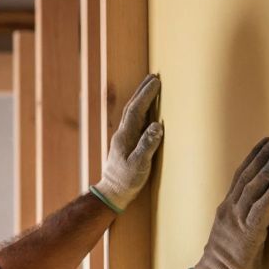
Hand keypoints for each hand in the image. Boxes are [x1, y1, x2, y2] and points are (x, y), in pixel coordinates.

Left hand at [90, 74, 162, 212]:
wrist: (112, 192)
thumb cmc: (127, 181)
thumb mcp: (139, 165)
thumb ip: (147, 145)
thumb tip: (156, 125)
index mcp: (125, 136)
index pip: (136, 110)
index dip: (146, 95)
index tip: (156, 81)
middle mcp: (122, 133)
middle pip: (132, 106)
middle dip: (143, 90)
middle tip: (154, 76)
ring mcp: (123, 137)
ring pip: (132, 112)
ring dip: (141, 98)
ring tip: (150, 86)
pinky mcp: (126, 143)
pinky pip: (134, 120)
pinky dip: (141, 110)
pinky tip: (147, 109)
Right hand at [189, 138, 268, 268]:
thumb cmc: (225, 258)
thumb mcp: (229, 229)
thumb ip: (240, 215)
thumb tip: (256, 204)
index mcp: (226, 207)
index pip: (239, 176)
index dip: (252, 158)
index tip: (263, 144)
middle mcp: (231, 209)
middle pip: (247, 177)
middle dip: (261, 158)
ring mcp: (238, 220)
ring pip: (253, 189)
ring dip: (268, 171)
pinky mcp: (249, 233)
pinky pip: (261, 210)